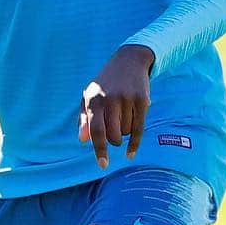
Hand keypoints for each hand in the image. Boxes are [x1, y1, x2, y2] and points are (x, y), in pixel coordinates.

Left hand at [79, 44, 154, 168]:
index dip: (99, 149)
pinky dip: (135, 143)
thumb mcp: (89, 96)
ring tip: (122, 118)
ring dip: (124, 133)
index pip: (96, 130)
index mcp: (94, 99)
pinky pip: (139, 129)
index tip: (103, 164)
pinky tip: (130, 153)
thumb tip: (82, 140)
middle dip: (113, 140)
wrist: (129, 60)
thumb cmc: (106, 83)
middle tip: (113, 133)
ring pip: (126, 132)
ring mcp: (128, 99)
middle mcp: (111, 99)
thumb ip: (85, 118)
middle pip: (113, 135)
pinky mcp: (142, 100)